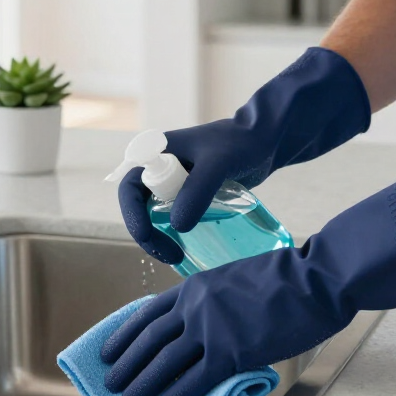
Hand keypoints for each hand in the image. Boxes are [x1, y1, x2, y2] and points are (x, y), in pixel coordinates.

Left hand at [104, 161, 395, 395]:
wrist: (314, 279)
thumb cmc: (285, 278)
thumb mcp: (235, 279)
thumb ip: (212, 301)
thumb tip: (202, 329)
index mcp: (195, 286)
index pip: (149, 313)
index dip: (125, 335)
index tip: (109, 350)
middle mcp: (195, 307)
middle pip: (150, 340)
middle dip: (127, 363)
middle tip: (110, 382)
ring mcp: (211, 329)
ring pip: (164, 361)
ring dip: (142, 383)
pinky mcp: (231, 352)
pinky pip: (195, 379)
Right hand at [119, 47, 370, 265]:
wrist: (266, 139)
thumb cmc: (241, 143)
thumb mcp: (218, 164)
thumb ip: (198, 190)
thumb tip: (177, 227)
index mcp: (155, 154)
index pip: (130, 188)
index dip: (132, 215)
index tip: (149, 237)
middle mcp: (159, 169)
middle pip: (139, 208)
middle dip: (148, 235)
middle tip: (172, 255)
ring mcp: (175, 183)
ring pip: (156, 216)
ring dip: (161, 238)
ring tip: (180, 256)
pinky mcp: (191, 195)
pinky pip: (176, 218)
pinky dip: (177, 235)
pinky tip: (190, 249)